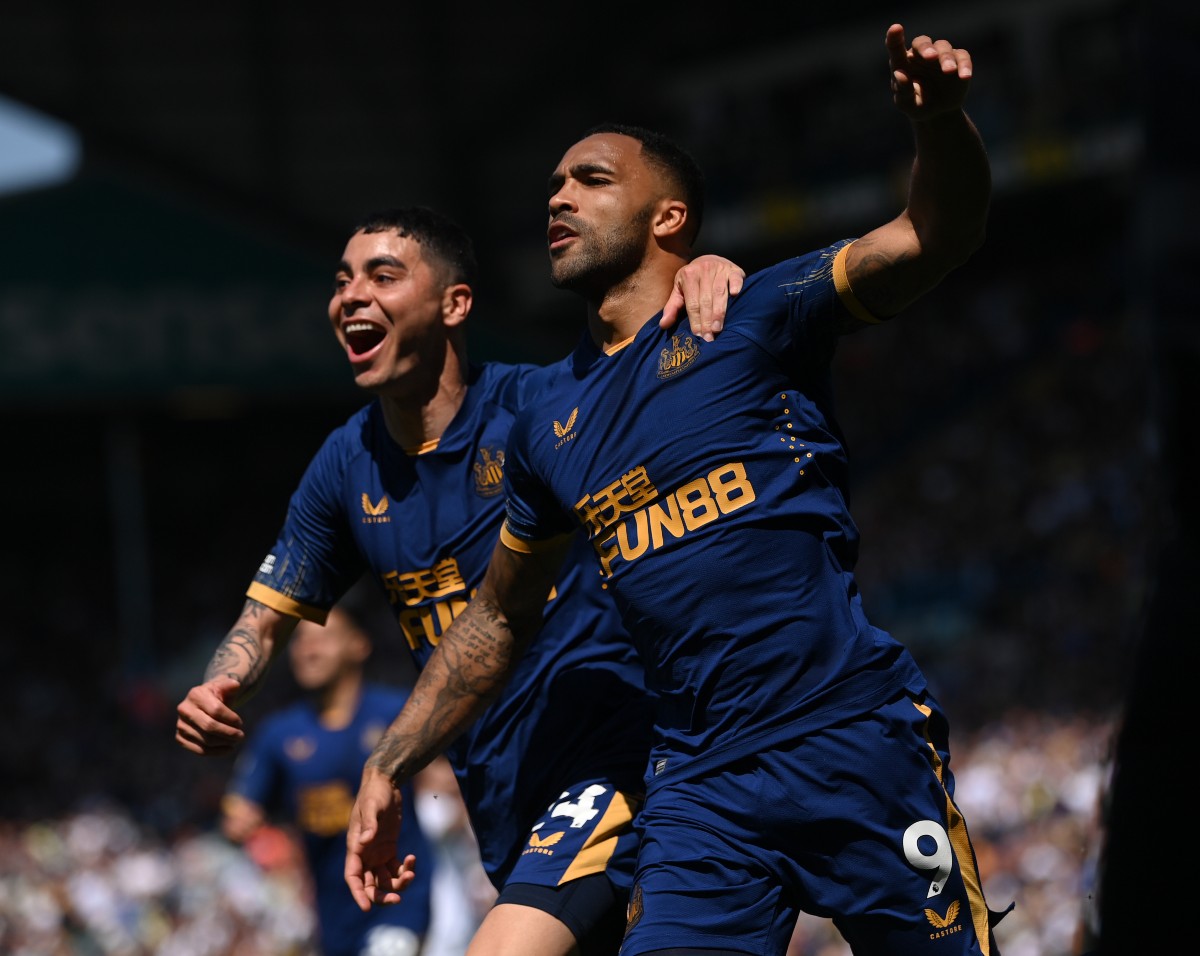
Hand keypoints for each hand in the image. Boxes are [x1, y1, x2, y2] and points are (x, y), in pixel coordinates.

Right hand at [175, 677, 244, 754]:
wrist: (203, 704)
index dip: (231, 719)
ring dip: (224, 743)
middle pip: (209, 727)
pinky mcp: (180, 738)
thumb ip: (230, 684)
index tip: (240, 723)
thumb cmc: (218, 695)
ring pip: (205, 740)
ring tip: (235, 742)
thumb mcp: (225, 687)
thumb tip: (235, 685)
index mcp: (195, 694)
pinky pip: (199, 750)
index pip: (216, 710)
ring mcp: (180, 725)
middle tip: (241, 736)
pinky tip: (228, 749)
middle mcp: (184, 710)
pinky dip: (216, 752)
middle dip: (229, 733)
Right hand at [345, 766, 418, 910]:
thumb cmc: (374, 794)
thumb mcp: (371, 807)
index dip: (358, 893)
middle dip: (381, 895)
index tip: (367, 907)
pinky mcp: (389, 849)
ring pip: (385, 880)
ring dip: (397, 883)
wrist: (385, 783)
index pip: (352, 877)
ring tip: (411, 873)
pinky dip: (404, 869)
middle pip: (369, 885)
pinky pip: (395, 868)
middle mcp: (364, 854)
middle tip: (397, 898)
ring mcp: (377, 853)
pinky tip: (412, 860)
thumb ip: (368, 824)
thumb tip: (364, 842)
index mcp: (355, 848)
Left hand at [660, 254, 744, 340]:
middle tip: (709, 337)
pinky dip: (736, 286)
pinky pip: (736, 278)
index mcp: (689, 275)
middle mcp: (704, 270)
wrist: (708, 259)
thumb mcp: (679, 290)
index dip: (695, 320)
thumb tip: (663, 325)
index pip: (692, 303)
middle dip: (707, 320)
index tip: (698, 335)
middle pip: (706, 300)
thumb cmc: (693, 280)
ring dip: (719, 312)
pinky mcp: (733, 269)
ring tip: (718, 328)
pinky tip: (735, 296)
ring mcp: (719, 268)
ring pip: (720, 292)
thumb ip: (672, 307)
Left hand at [886, 23, 971, 119]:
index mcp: (903, 63)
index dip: (895, 38)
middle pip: (922, 42)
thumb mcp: (907, 104)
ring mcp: (940, 56)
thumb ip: (903, 90)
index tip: (896, 28)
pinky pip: (962, 56)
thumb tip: (899, 74)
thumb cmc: (917, 106)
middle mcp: (921, 55)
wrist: (938, 113)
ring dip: (946, 58)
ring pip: (943, 47)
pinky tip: (964, 76)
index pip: (896, 48)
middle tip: (931, 57)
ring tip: (949, 71)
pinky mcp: (958, 60)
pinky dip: (964, 65)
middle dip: (926, 48)